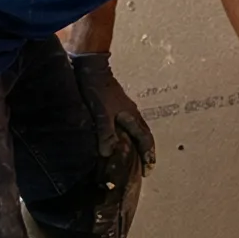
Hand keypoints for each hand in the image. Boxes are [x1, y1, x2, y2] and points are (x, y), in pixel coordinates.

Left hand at [70, 51, 155, 174]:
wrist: (90, 66)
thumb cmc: (96, 88)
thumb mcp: (101, 112)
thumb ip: (106, 133)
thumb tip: (108, 153)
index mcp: (131, 116)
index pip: (145, 139)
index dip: (148, 156)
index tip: (148, 171)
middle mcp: (131, 114)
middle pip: (143, 136)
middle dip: (145, 154)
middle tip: (144, 169)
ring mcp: (123, 109)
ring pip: (134, 131)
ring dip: (136, 146)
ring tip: (132, 159)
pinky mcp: (114, 106)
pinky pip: (125, 126)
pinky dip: (126, 138)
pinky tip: (117, 142)